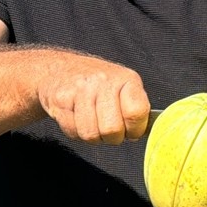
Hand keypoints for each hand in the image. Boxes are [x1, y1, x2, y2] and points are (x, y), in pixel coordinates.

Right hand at [37, 54, 151, 143]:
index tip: (131, 129)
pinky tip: (77, 118)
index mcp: (126, 79)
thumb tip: (146, 133)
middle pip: (112, 129)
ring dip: (94, 136)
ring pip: (91, 134)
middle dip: (112, 137)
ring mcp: (81, 89)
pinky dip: (76, 132)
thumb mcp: (124, 88)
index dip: (135, 129)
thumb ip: (136, 109)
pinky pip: (73, 131)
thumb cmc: (99, 85)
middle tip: (109, 128)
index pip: (136, 112)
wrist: (60, 69)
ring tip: (94, 122)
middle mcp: (104, 80)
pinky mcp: (61, 99)